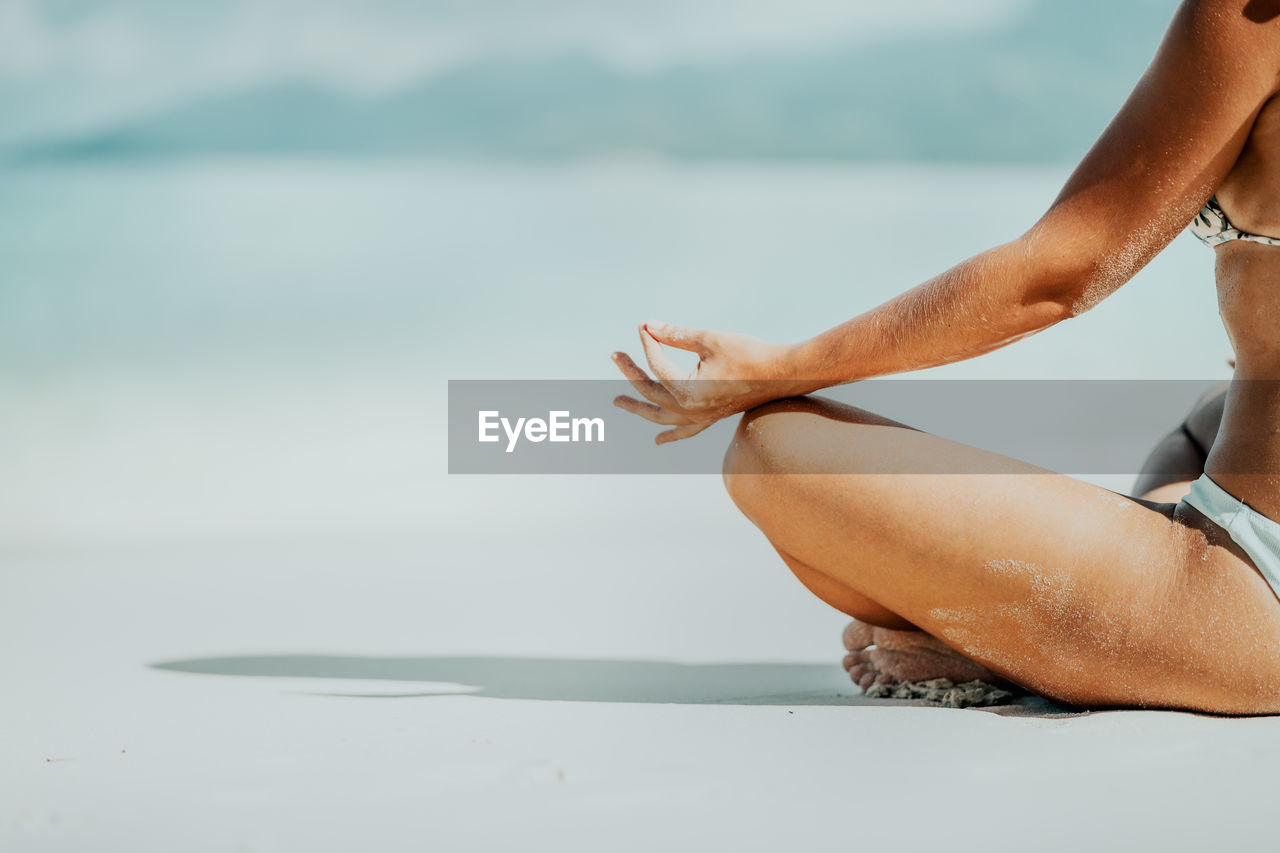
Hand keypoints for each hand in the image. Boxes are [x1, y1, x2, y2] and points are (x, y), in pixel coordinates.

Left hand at [610, 321, 800, 443]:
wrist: (783, 374)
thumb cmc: (748, 354)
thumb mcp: (709, 339)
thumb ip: (676, 334)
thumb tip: (648, 325)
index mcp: (688, 391)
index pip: (658, 365)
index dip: (649, 343)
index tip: (644, 325)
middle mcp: (691, 410)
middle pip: (651, 391)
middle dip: (630, 372)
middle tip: (615, 355)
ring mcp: (701, 417)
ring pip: (662, 416)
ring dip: (639, 408)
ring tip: (617, 403)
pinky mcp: (712, 417)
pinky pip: (685, 431)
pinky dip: (670, 434)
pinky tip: (658, 439)